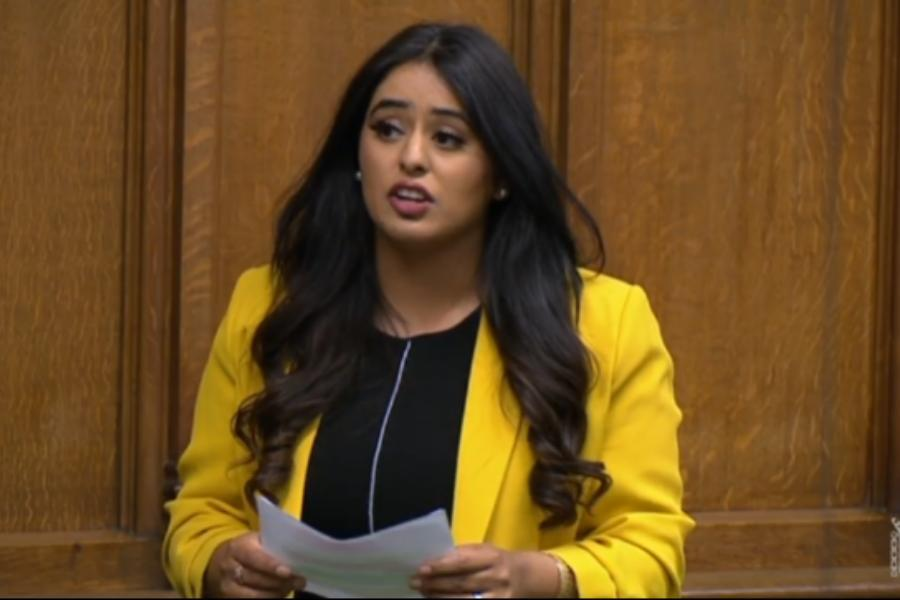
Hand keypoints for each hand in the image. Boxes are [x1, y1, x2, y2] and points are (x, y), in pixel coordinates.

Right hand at [204, 532, 305, 597]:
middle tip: (299, 581)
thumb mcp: (254, 540)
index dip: (271, 565)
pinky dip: (268, 599)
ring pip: (254, 595)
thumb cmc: (246, 549)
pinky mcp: (228, 599)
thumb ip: (270, 546)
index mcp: (237, 548)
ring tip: (290, 588)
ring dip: (276, 593)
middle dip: (280, 582)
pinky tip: (279, 594)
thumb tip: (297, 553)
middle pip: (256, 579)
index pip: (254, 557)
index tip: (288, 571)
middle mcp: (229, 568)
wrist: (219, 563)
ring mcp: (227, 587)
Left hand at [410, 544, 558, 597]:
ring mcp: (498, 597)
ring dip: (440, 598)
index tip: (421, 568)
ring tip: (423, 593)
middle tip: (414, 582)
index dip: (441, 566)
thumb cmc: (499, 560)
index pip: (463, 562)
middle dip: (435, 584)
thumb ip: (464, 554)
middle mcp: (496, 578)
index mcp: (492, 557)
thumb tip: (435, 560)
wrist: (528, 578)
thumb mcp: (485, 550)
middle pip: (461, 583)